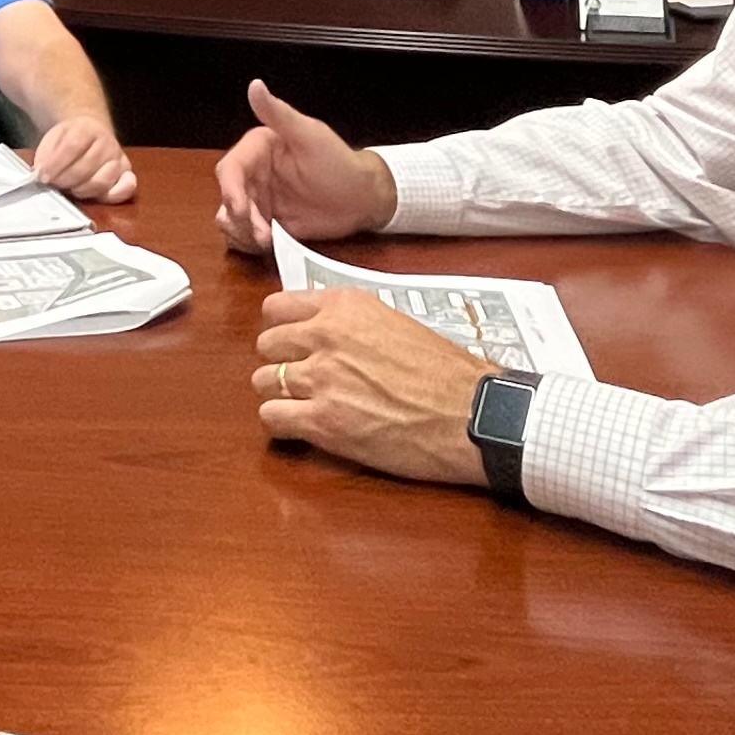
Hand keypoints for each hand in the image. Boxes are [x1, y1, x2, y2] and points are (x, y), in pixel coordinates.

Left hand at [27, 113, 137, 201]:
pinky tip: (98, 196)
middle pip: (87, 166)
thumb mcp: (53, 138)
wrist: (91, 132)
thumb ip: (46, 153)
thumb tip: (42, 172)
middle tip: (55, 183)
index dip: (56, 164)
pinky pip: (125, 189)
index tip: (43, 175)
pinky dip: (113, 196)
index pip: (72, 146)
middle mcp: (108, 142)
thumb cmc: (68, 140)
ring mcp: (119, 159)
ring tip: (71, 188)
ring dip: (82, 189)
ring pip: (103, 181)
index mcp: (87, 127)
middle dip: (66, 179)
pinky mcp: (126, 174)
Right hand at [215, 80, 399, 256]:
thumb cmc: (339, 163)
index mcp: (259, 149)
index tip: (242, 210)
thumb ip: (279, 113)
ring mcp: (259, 199)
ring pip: (230, 219)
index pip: (230, 169)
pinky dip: (248, 243)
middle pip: (227, 198)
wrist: (362, 199)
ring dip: (242, 233)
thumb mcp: (309, 136)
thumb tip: (255, 85)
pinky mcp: (267, 222)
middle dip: (240, 218)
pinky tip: (269, 244)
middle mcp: (253, 174)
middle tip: (262, 234)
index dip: (231, 190)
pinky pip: (244, 235)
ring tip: (268, 240)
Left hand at [252, 290, 489, 483]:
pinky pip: (271, 419)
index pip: (277, 307)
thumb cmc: (447, 373)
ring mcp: (320, 379)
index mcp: (345, 307)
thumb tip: (322, 330)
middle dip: (281, 363)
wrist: (472, 415)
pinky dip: (283, 425)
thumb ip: (352, 324)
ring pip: (263, 382)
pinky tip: (306, 428)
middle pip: (266, 345)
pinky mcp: (322, 422)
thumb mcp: (396, 323)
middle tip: (304, 379)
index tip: (296, 344)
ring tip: (307, 405)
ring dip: (280, 395)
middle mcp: (325, 336)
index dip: (284, 329)